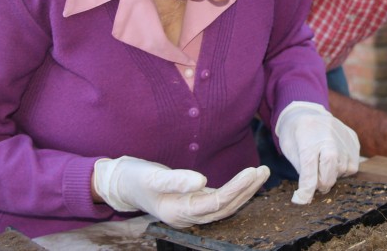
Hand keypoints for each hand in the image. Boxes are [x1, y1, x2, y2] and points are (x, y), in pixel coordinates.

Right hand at [93, 156, 268, 227]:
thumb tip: (201, 180)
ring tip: (261, 173)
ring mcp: (191, 211)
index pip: (215, 203)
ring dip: (244, 191)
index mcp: (179, 212)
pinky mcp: (193, 202)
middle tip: (264, 171)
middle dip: (246, 190)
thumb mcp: (152, 176)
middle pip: (225, 207)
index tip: (251, 172)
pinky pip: (219, 200)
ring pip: (225, 205)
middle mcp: (188, 216)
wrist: (122, 182)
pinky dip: (235, 190)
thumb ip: (175, 179)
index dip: (236, 189)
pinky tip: (246, 180)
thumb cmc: (135, 178)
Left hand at [275, 102, 359, 204]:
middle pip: (331, 170)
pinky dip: (343, 167)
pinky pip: (353, 163)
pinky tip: (334, 160)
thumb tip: (307, 196)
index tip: (302, 200)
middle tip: (316, 182)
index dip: (306, 188)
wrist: (306, 111)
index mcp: (308, 138)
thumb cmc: (295, 134)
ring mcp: (343, 136)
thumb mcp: (290, 150)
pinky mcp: (353, 138)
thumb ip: (302, 171)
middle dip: (323, 182)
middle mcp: (329, 136)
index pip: (309, 169)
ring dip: (333, 174)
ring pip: (344, 169)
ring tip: (323, 165)